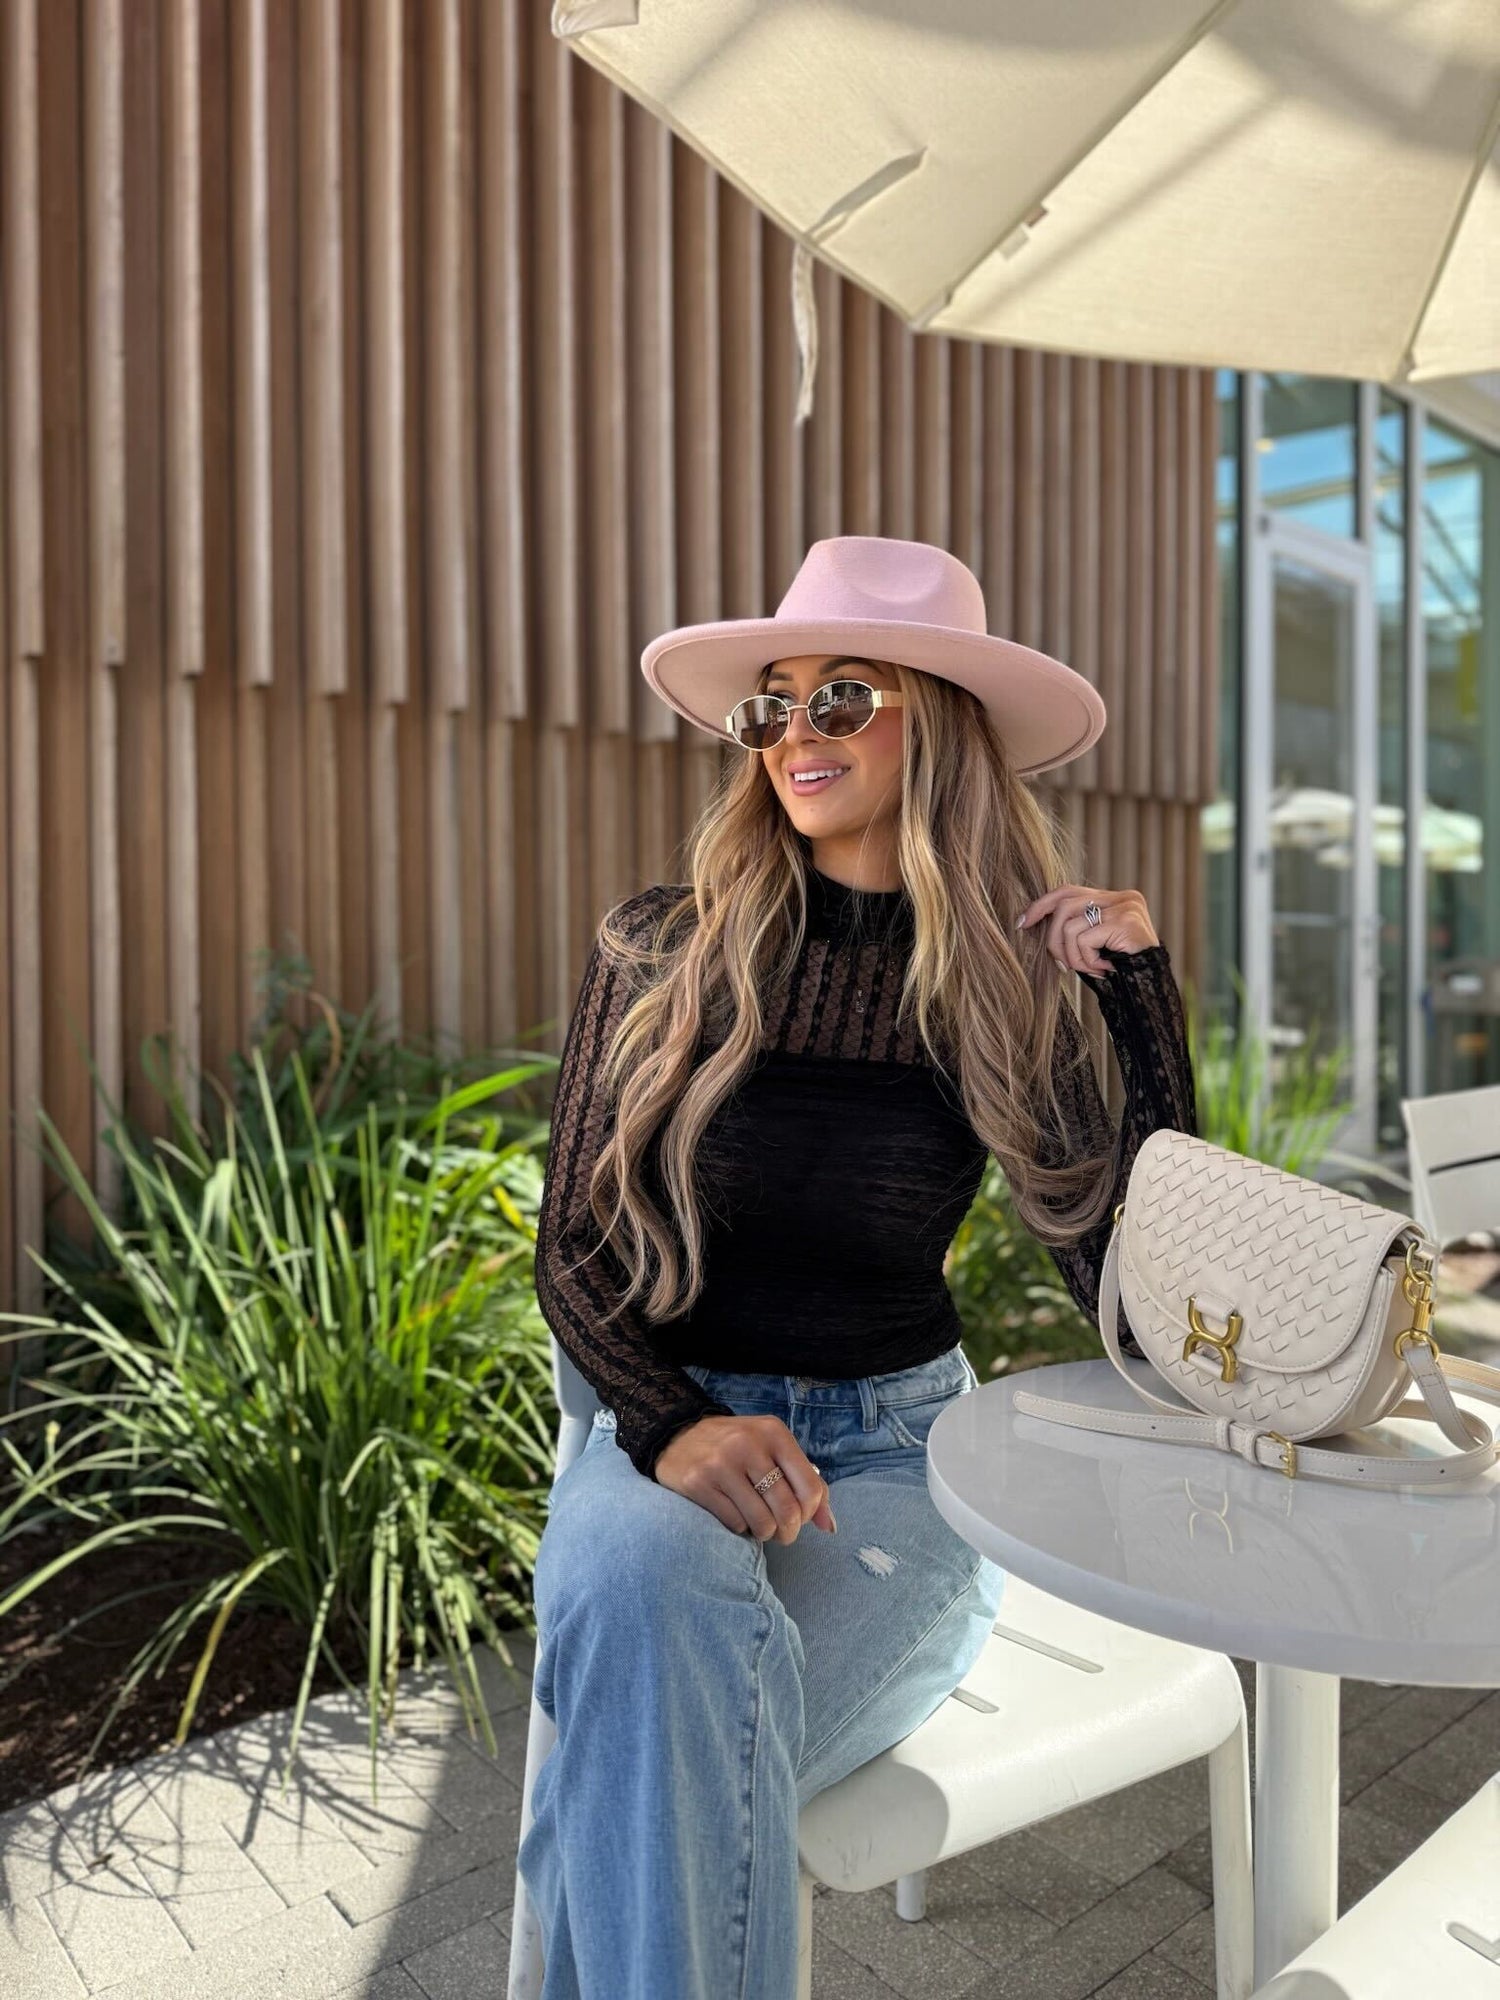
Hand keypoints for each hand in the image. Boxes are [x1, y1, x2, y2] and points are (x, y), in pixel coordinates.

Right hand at [655, 1414, 836, 1541]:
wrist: (678, 1434)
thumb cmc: (737, 1446)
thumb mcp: (774, 1449)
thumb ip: (806, 1482)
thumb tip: (830, 1526)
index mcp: (774, 1433)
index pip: (811, 1488)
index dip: (809, 1514)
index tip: (799, 1517)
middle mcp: (748, 1445)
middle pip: (787, 1510)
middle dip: (788, 1532)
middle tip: (781, 1533)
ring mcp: (721, 1464)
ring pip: (761, 1523)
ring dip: (764, 1534)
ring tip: (758, 1525)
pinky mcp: (698, 1483)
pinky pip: (734, 1524)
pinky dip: (740, 1528)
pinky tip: (735, 1515)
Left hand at [1017, 884, 1159, 977]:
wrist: (1150, 987)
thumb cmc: (1119, 968)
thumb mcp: (1094, 942)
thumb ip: (1074, 926)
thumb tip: (1032, 920)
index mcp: (1113, 897)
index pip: (1068, 891)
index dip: (1041, 905)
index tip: (1022, 923)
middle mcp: (1121, 896)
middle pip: (1064, 907)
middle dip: (1053, 939)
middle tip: (1061, 965)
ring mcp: (1125, 906)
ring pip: (1070, 927)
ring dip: (1073, 956)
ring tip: (1090, 969)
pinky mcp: (1124, 921)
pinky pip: (1084, 941)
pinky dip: (1087, 960)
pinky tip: (1104, 969)